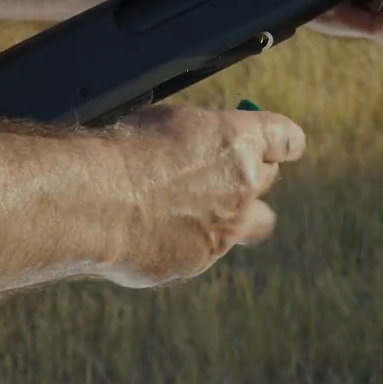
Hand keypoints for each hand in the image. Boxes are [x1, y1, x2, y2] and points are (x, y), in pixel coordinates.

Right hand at [100, 105, 305, 287]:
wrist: (95, 200)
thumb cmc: (123, 150)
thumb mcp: (168, 122)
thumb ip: (200, 139)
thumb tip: (201, 147)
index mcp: (240, 141)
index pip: (287, 140)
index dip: (278, 142)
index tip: (272, 144)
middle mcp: (244, 187)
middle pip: (267, 180)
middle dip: (248, 175)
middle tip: (218, 172)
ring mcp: (225, 230)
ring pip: (247, 223)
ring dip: (226, 215)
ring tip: (186, 207)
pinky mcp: (197, 260)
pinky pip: (201, 249)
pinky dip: (183, 240)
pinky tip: (149, 229)